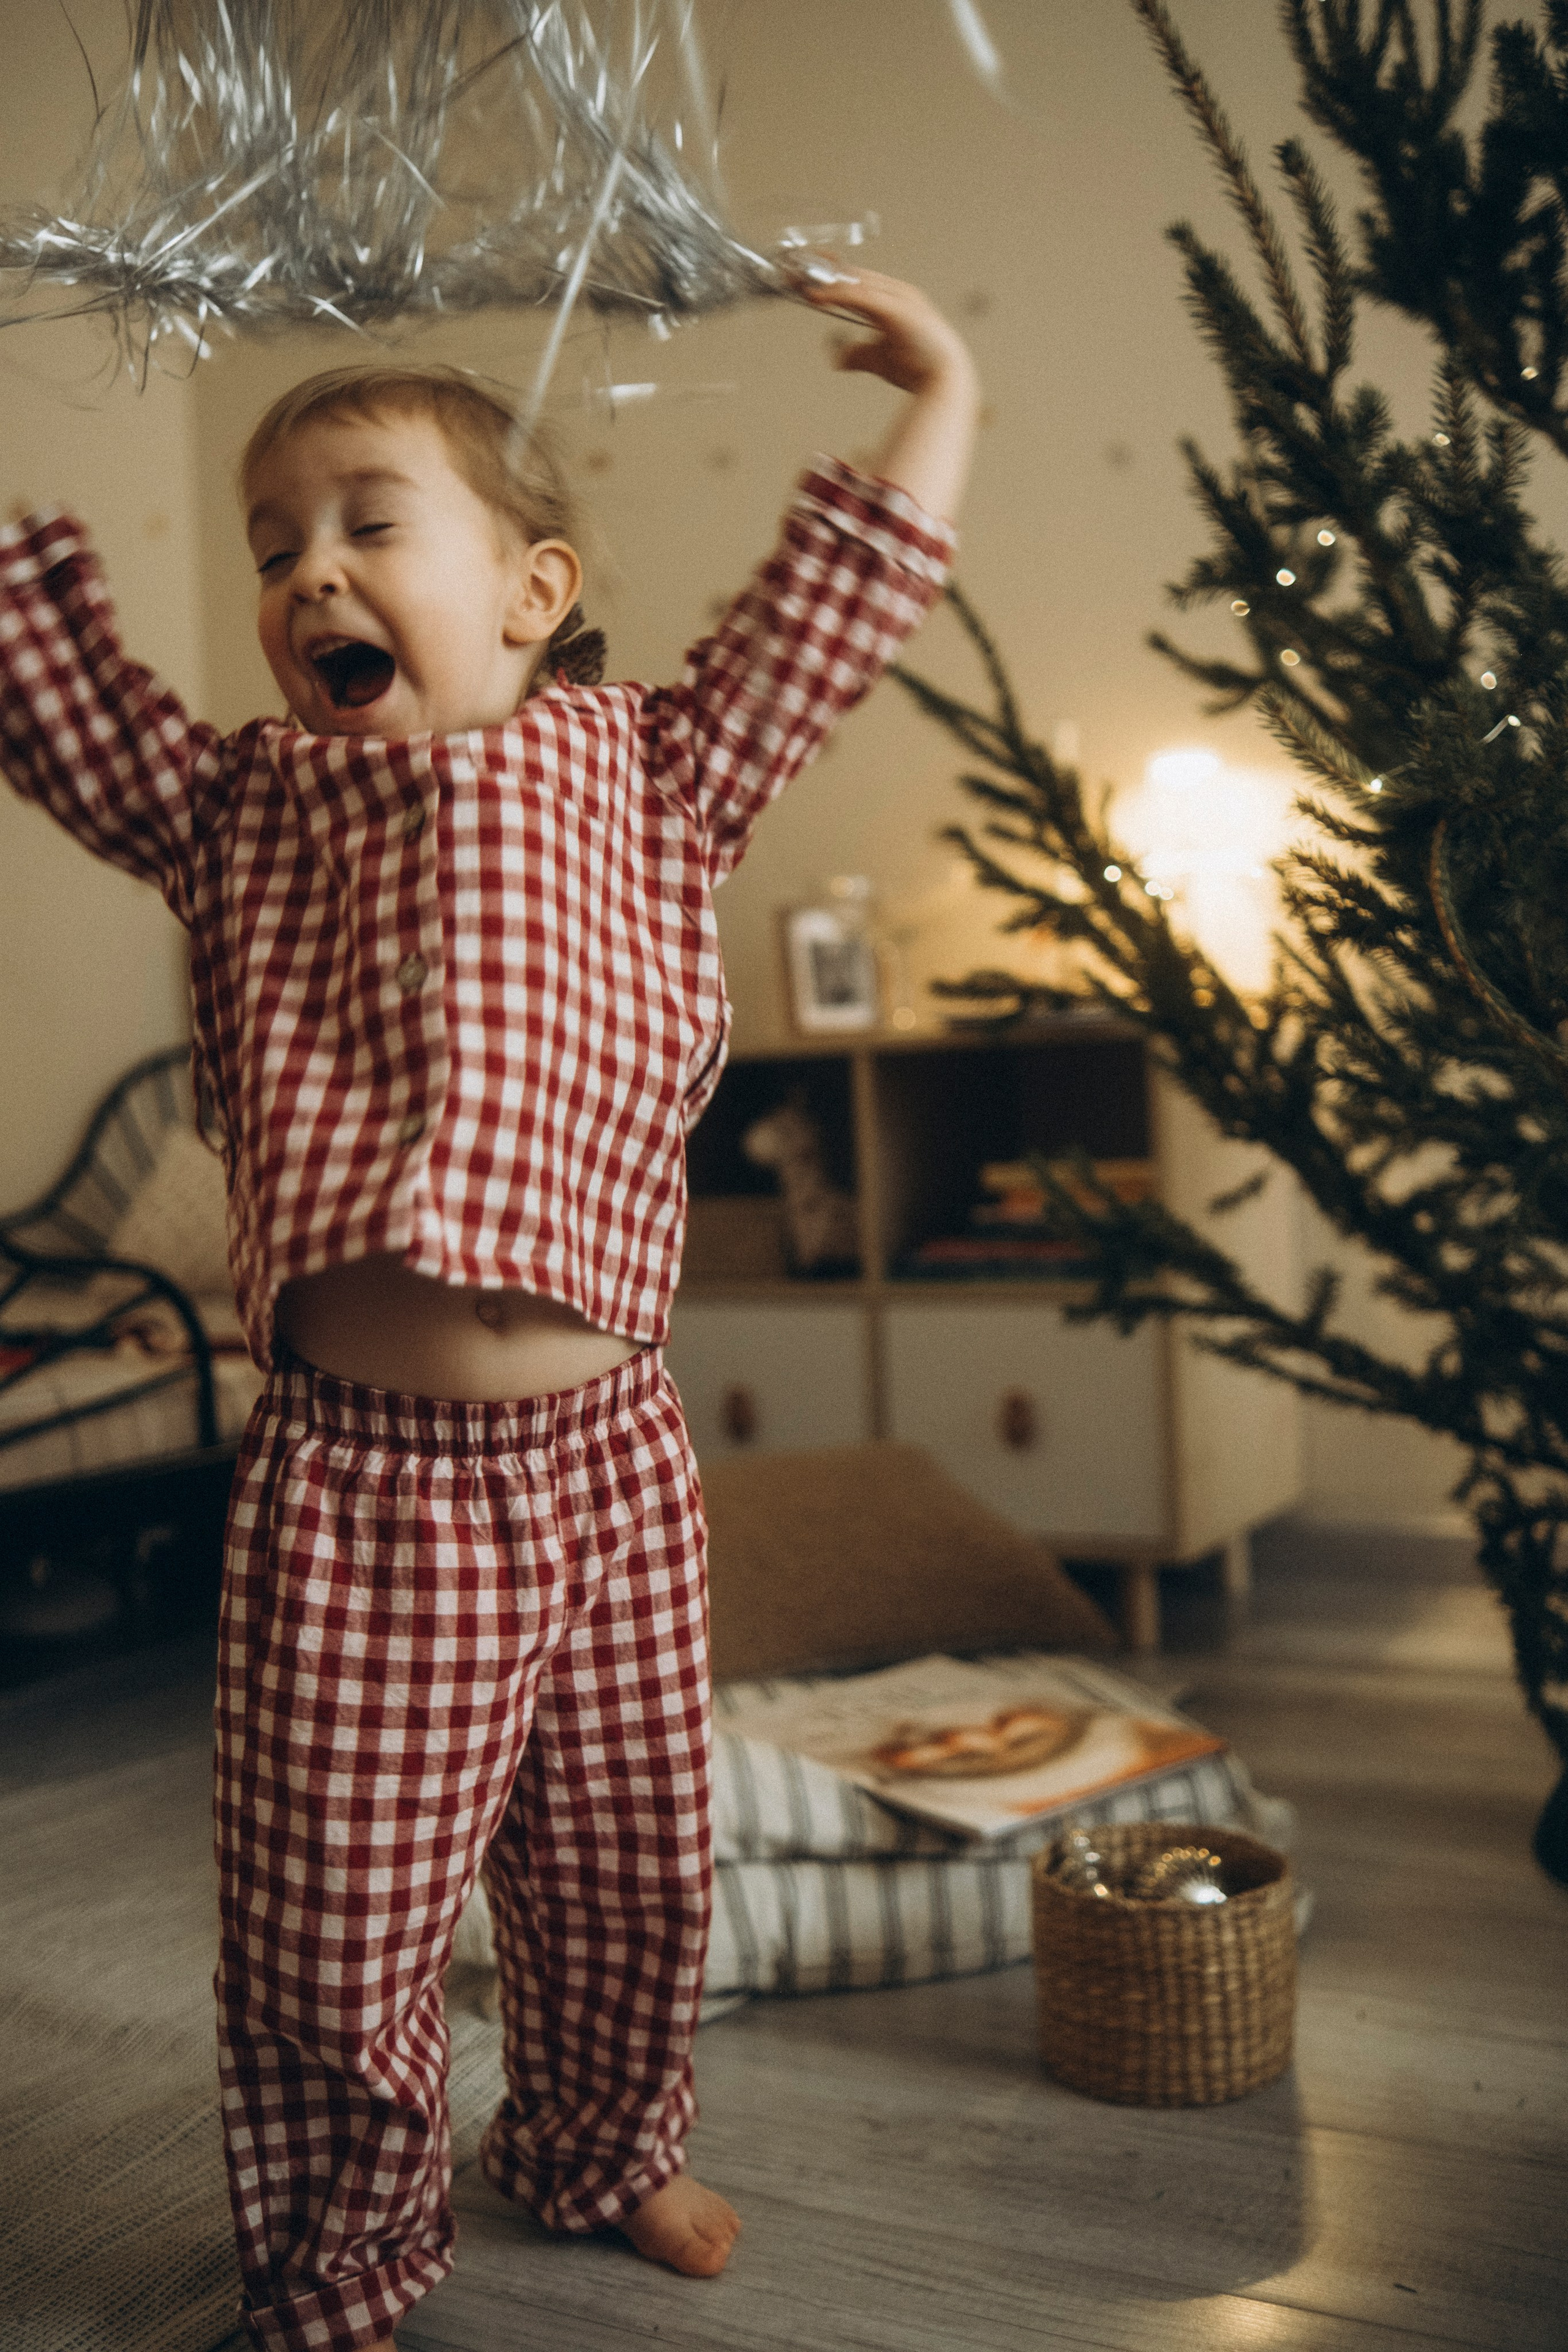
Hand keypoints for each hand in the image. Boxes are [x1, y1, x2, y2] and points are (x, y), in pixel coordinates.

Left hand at [800, 265, 975, 400]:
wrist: (946, 382)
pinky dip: (836, 294)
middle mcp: (898, 292)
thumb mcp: (880, 360)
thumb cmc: (921, 370)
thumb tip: (837, 359)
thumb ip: (859, 355)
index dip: (831, 279)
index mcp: (897, 299)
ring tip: (796, 278)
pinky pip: (859, 296)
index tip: (806, 278)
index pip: (858, 282)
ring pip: (854, 281)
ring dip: (824, 278)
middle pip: (853, 276)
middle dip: (822, 272)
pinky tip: (814, 295)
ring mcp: (899, 298)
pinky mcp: (896, 309)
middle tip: (791, 271)